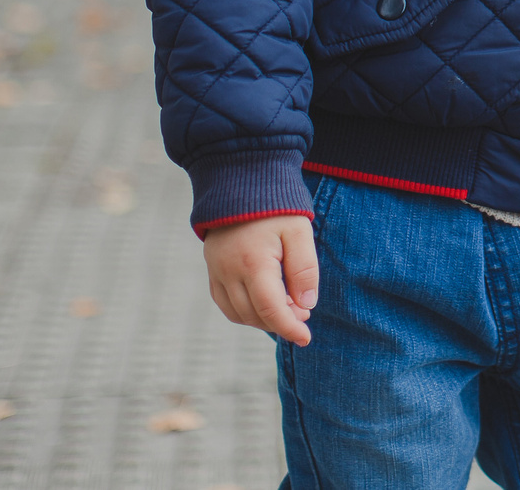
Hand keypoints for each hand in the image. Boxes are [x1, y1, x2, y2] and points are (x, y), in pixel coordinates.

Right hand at [202, 215, 319, 344]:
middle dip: (280, 322)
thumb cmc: (276, 206)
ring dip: (262, 319)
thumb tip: (306, 305)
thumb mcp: (299, 231)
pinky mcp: (212, 269)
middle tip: (303, 314)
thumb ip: (304, 269)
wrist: (242, 181)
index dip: (289, 328)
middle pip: (254, 315)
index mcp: (253, 263)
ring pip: (237, 313)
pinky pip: (225, 303)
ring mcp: (216, 271)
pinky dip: (245, 311)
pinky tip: (265, 302)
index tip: (306, 338)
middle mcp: (229, 272)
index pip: (271, 310)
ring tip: (288, 305)